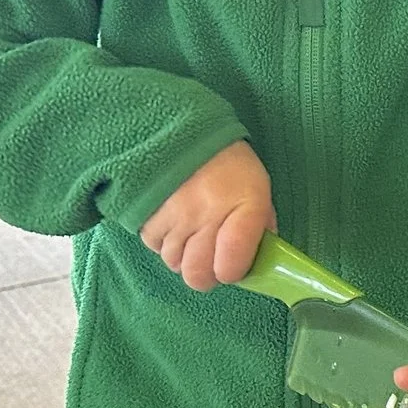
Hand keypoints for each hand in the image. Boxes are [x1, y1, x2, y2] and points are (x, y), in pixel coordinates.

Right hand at [141, 140, 273, 289]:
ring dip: (184, 256)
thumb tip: (260, 258)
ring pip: (174, 263)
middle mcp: (207, 217)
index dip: (232, 272)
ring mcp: (173, 217)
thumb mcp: (258, 190)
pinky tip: (174, 222)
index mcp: (244, 209)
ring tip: (192, 232)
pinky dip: (164, 241)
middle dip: (206, 273)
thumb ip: (261, 226)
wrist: (185, 131)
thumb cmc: (230, 164)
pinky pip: (154, 247)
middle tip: (211, 257)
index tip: (233, 264)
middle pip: (198, 276)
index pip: (231, 268)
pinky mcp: (146, 215)